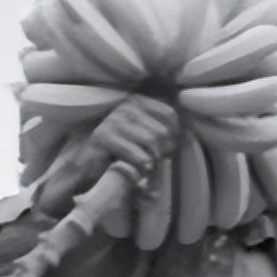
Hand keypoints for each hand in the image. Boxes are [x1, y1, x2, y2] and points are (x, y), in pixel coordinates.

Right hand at [35, 95, 179, 216]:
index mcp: (137, 101)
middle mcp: (125, 106)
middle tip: (153, 163)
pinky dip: (141, 169)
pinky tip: (137, 174)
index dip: (174, 137)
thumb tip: (189, 135)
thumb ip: (165, 134)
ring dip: (152, 162)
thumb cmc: (120, 153)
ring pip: (151, 143)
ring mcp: (113, 120)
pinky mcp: (103, 137)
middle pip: (162, 131)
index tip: (165, 151)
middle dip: (162, 152)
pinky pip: (137, 156)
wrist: (86, 166)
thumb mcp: (145, 139)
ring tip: (144, 169)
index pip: (170, 115)